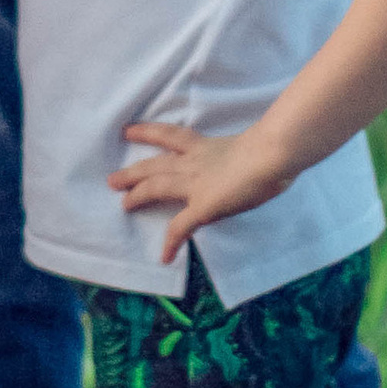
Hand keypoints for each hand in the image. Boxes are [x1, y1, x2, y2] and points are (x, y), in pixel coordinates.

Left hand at [110, 119, 293, 263]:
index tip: (129, 131)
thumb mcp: (258, 145)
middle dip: (133, 172)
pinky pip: (181, 227)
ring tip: (123, 204)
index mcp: (208, 147)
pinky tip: (164, 256)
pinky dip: (172, 243)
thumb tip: (269, 159)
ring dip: (138, 195)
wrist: (272, 154)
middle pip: (155, 164)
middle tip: (112, 179)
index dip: (148, 133)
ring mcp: (195, 184)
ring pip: (156, 187)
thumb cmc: (274, 146)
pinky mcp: (202, 206)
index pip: (172, 137)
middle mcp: (195, 162)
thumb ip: (253, 153)